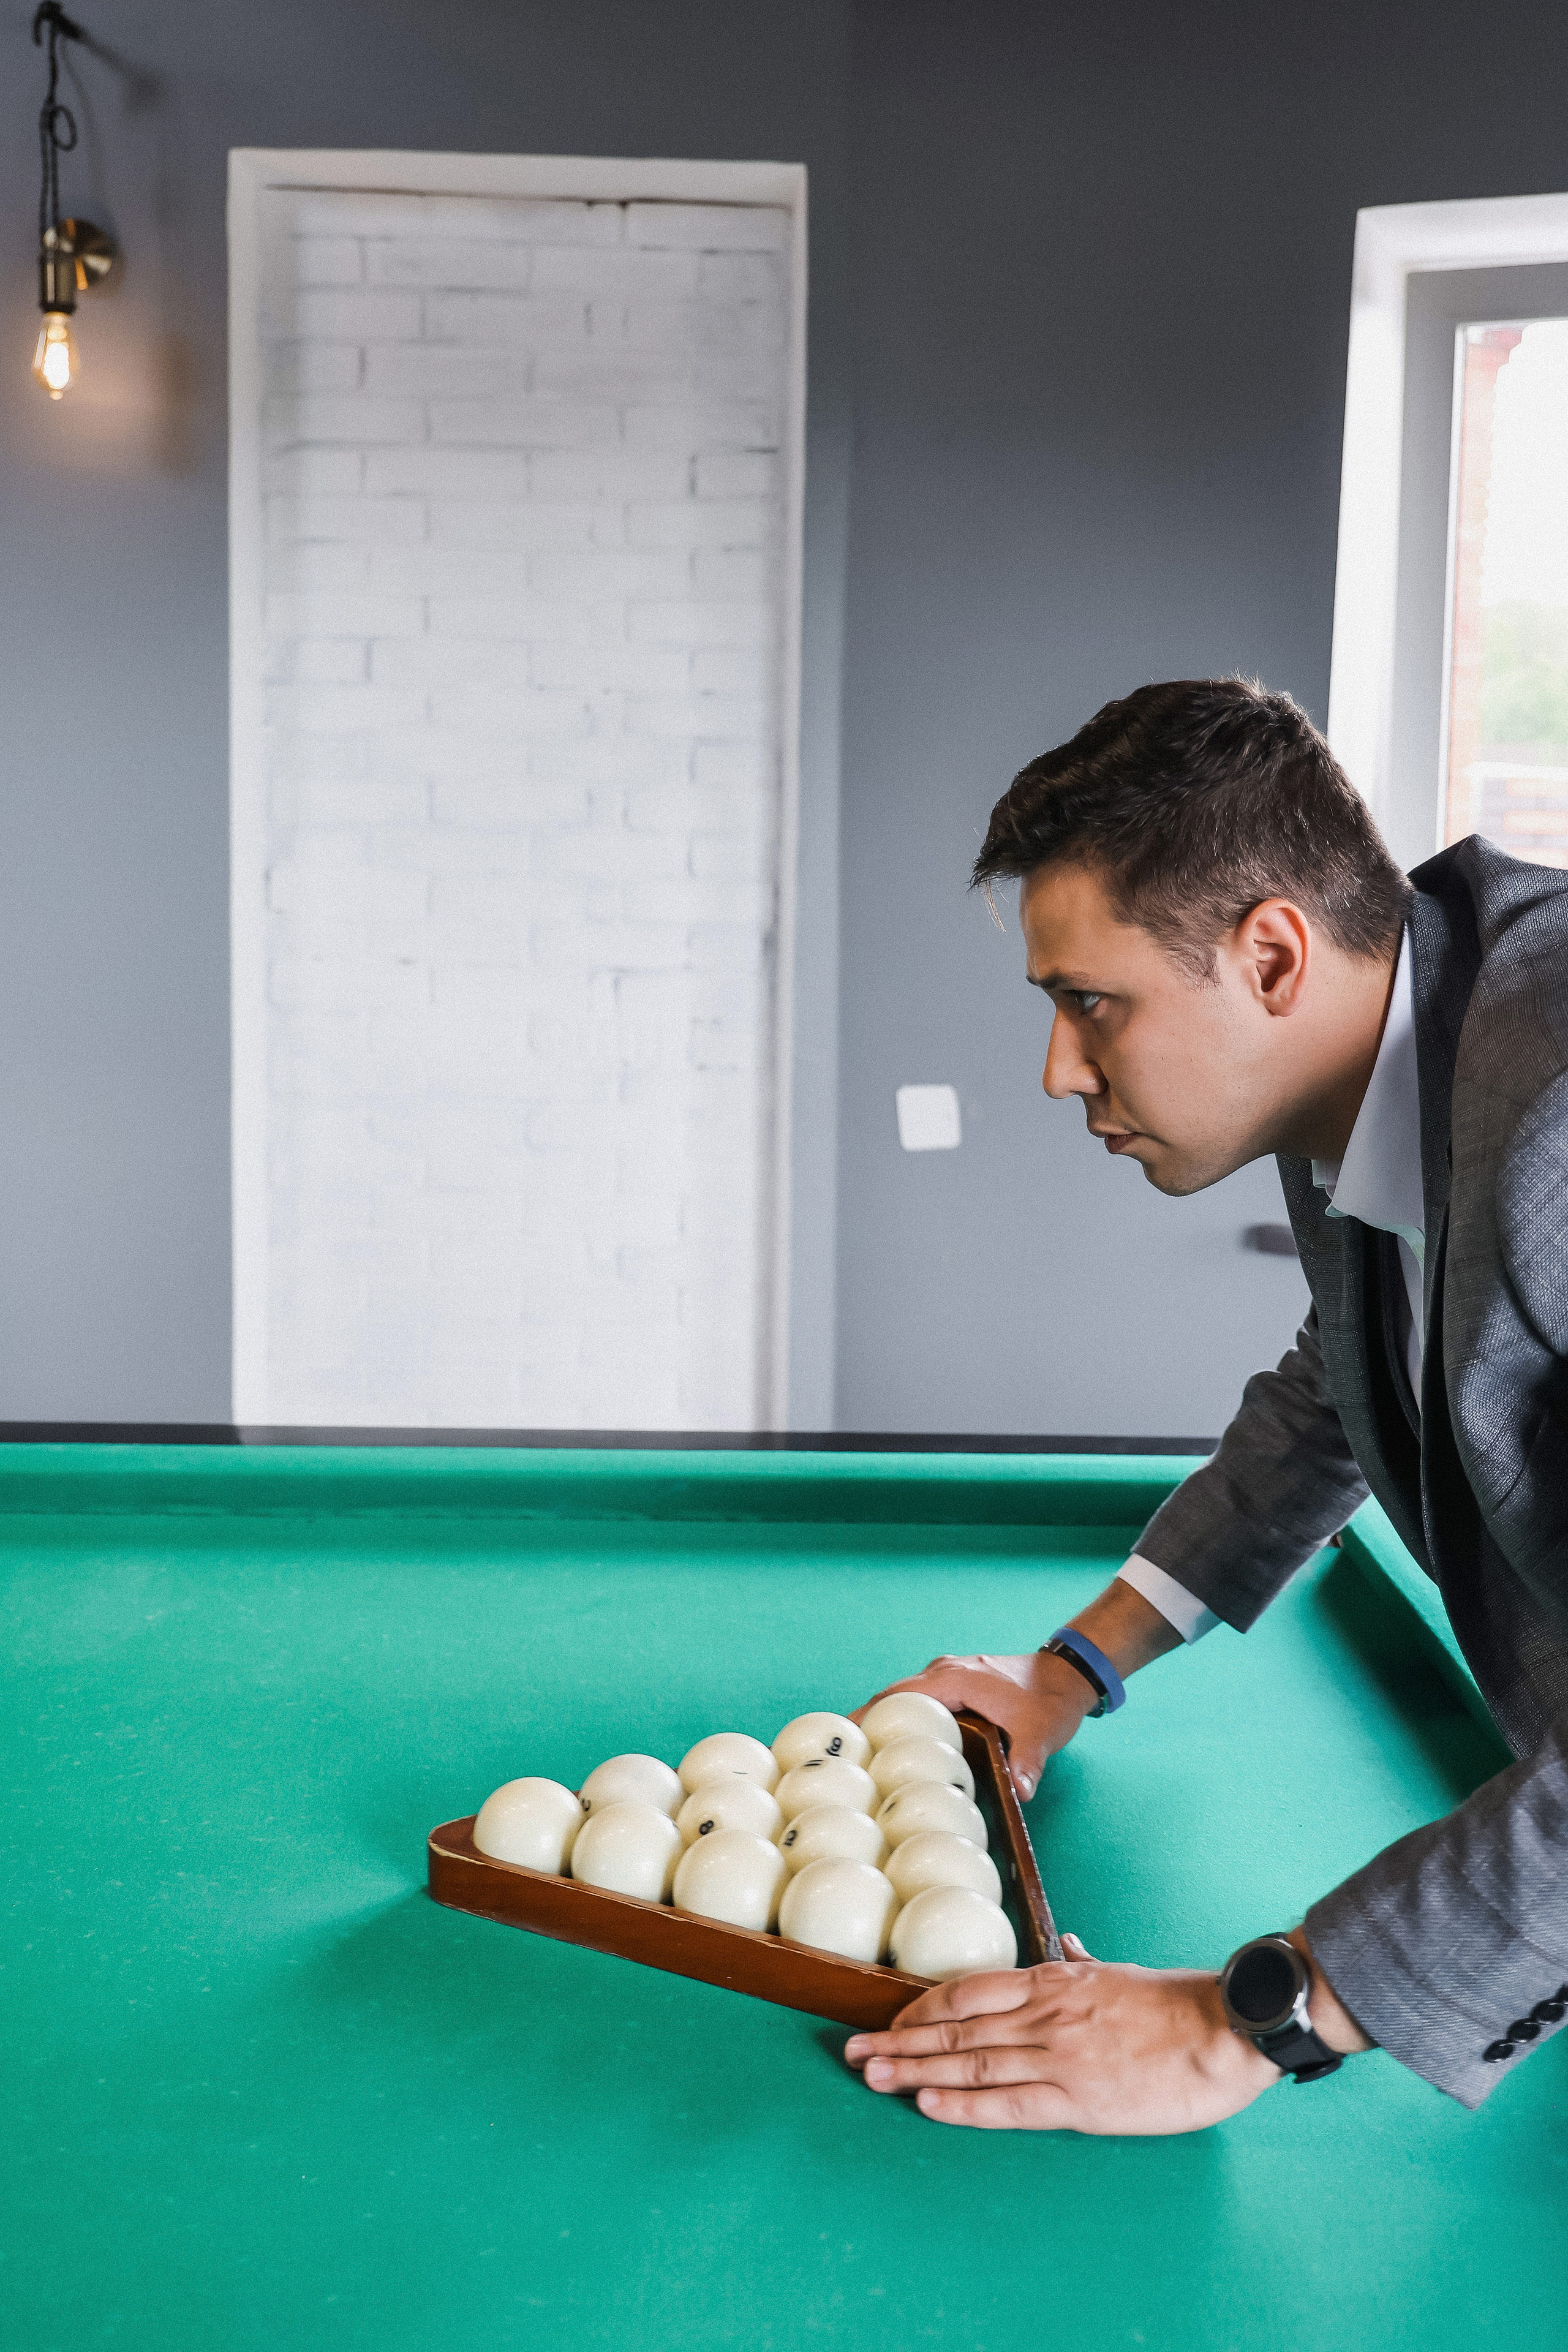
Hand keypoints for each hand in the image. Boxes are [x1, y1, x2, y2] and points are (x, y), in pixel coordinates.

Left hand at [844, 1934, 1281, 2133]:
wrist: (1224, 2028)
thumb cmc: (1177, 2003)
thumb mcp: (1120, 1972)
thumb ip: (1083, 1963)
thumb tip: (1066, 1945)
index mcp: (1055, 1982)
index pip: (970, 1991)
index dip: (924, 2007)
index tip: (891, 2019)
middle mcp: (1045, 2014)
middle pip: (957, 2027)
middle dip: (901, 2039)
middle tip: (853, 2051)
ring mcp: (1059, 2055)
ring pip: (971, 2062)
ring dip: (916, 2070)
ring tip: (872, 2075)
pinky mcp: (1079, 2098)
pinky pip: (1009, 2102)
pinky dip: (964, 2104)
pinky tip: (928, 2104)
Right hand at [853, 1653, 1096, 1796]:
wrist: (1067, 1675)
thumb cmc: (1050, 1700)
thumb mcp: (1040, 1733)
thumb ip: (1027, 1762)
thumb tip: (1020, 1794)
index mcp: (955, 1679)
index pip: (899, 1696)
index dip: (868, 1716)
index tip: (842, 1739)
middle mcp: (945, 1671)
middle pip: (891, 1695)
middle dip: (864, 1720)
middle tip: (838, 1754)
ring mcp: (949, 1674)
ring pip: (902, 1695)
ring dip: (881, 1718)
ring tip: (856, 1753)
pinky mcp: (956, 1683)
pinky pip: (918, 1698)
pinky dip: (901, 1716)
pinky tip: (893, 1743)